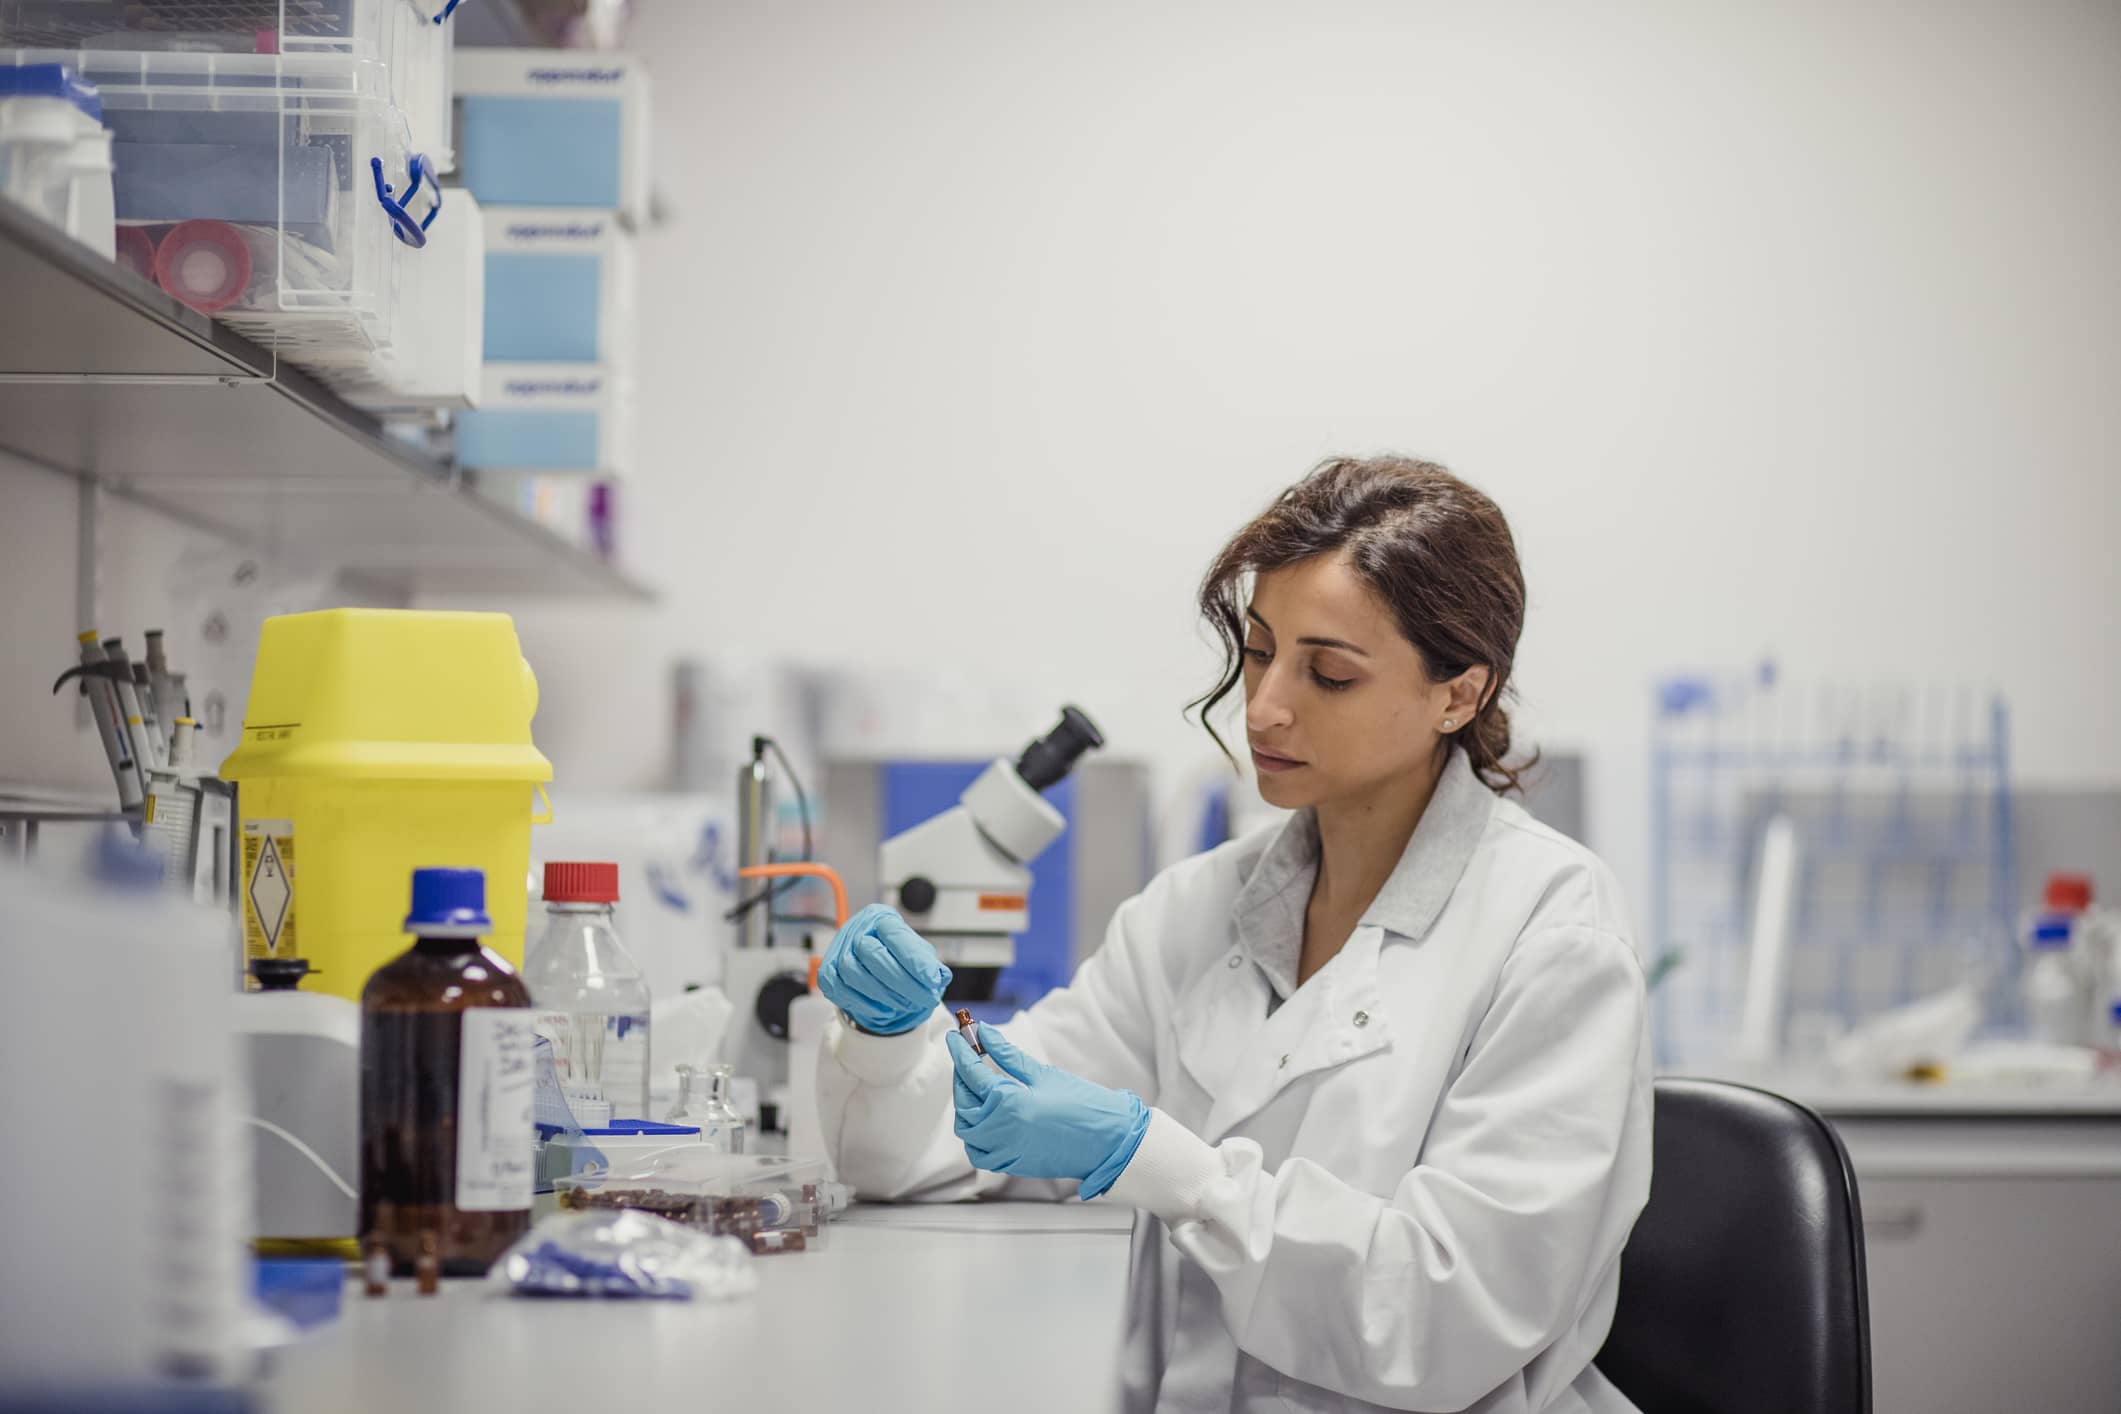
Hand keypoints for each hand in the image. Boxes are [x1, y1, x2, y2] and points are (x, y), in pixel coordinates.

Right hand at [817, 904, 951, 1034]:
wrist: (877, 971)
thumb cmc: (900, 960)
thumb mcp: (920, 957)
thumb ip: (930, 965)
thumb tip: (938, 977)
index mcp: (882, 917)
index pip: (895, 934)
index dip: (914, 959)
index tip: (932, 980)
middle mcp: (856, 928)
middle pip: (871, 952)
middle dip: (901, 981)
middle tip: (924, 998)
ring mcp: (838, 948)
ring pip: (852, 971)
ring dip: (882, 993)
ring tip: (905, 1005)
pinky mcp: (827, 972)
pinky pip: (838, 988)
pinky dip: (863, 1003)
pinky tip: (884, 1009)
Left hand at [947, 1023, 1149, 1198]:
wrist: (1109, 1142)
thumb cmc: (1083, 1105)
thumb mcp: (1044, 1075)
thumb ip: (1009, 1056)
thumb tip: (986, 1034)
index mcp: (1010, 1104)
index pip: (972, 1073)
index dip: (961, 1051)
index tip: (955, 1036)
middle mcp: (1001, 1132)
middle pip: (964, 1102)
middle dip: (962, 1077)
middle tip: (968, 1057)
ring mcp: (1005, 1152)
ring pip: (967, 1130)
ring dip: (966, 1106)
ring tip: (976, 1086)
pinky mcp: (1012, 1165)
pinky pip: (979, 1152)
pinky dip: (974, 1135)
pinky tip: (985, 1119)